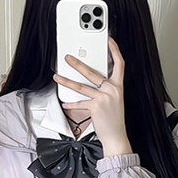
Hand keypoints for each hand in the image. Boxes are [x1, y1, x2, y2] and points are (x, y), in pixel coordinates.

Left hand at [53, 37, 131, 156]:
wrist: (116, 137)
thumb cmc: (114, 121)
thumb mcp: (115, 101)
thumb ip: (106, 90)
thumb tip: (93, 83)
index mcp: (118, 86)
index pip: (120, 64)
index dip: (115, 50)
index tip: (109, 41)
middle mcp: (112, 90)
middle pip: (93, 72)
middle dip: (78, 64)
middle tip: (68, 58)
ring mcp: (103, 98)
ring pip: (81, 86)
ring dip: (67, 81)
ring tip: (57, 77)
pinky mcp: (95, 107)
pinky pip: (80, 103)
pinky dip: (71, 104)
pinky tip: (64, 103)